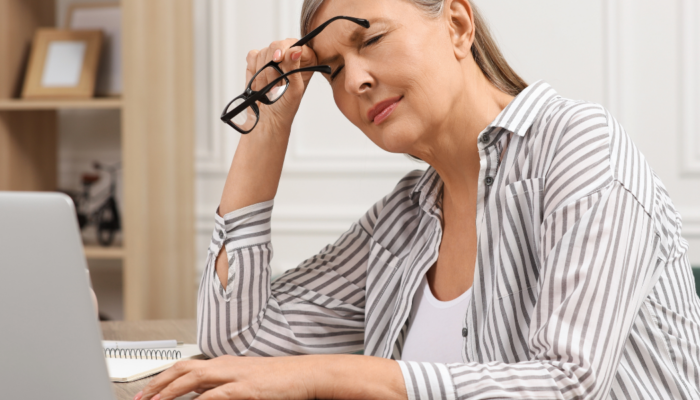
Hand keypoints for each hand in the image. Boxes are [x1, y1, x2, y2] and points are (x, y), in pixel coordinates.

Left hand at [135, 355, 316, 399]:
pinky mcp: (245, 388)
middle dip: (157, 384)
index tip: (146, 393)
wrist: (306, 374)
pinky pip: (215, 395)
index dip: (162, 379)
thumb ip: (221, 387)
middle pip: (181, 370)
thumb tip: (201, 395)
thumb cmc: (281, 379)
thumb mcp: (245, 382)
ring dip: (169, 393)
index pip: (184, 367)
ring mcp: (234, 375)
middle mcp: (225, 365)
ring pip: (192, 380)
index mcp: (224, 363)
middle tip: (140, 399)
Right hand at [246, 38, 317, 134]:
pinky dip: (253, 69)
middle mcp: (289, 58)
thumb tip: (296, 49)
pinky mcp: (257, 63)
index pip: (296, 44)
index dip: (285, 48)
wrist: (266, 119)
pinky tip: (259, 81)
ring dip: (263, 72)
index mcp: (304, 62)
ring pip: (263, 52)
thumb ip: (294, 68)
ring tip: (268, 86)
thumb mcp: (294, 89)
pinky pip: (252, 56)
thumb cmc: (285, 108)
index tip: (279, 58)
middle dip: (272, 64)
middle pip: (277, 45)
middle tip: (273, 81)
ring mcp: (272, 60)